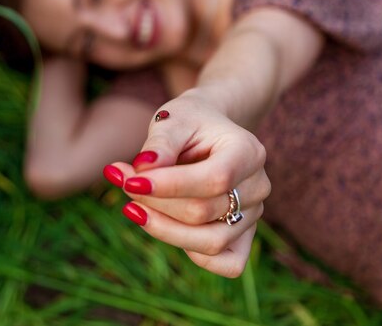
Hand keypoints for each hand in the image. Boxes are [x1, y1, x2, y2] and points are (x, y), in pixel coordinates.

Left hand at [105, 92, 270, 276]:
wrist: (209, 130)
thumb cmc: (189, 122)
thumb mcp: (173, 120)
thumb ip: (160, 144)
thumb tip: (142, 170)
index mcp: (249, 151)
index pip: (213, 179)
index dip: (169, 186)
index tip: (128, 179)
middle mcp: (258, 186)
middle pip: (203, 213)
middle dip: (154, 202)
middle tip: (122, 180)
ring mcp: (254, 214)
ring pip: (209, 242)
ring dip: (162, 228)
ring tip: (132, 205)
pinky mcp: (244, 236)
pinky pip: (225, 263)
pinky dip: (192, 252)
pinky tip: (163, 225)